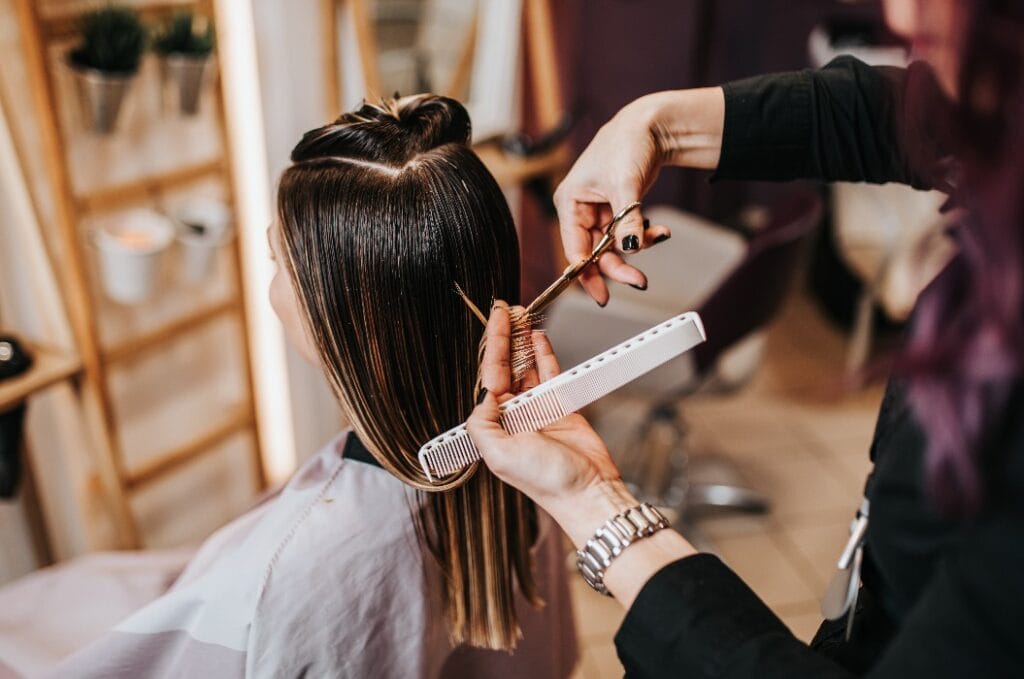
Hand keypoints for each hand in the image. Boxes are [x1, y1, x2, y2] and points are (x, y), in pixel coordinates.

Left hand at [467, 302, 634, 543]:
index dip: (493, 346)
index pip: (489, 377)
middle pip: (506, 368)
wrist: (587, 492)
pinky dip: (545, 355)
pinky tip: (539, 337)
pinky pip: (550, 374)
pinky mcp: (562, 407)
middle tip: (506, 309)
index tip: (495, 320)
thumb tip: (483, 393)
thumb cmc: (545, 480)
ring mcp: (537, 409)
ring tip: (522, 316)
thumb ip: (481, 422)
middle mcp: (513, 415)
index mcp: (494, 426)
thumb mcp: (499, 454)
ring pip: (527, 367)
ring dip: (524, 342)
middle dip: (506, 338)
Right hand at [554, 88, 724, 304]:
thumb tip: (629, 248)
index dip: (586, 275)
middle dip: (619, 266)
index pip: (574, 249)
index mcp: (570, 202)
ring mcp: (599, 212)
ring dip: (638, 246)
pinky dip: (645, 234)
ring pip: (614, 246)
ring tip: (659, 235)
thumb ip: (626, 219)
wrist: (651, 126)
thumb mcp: (625, 184)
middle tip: (640, 281)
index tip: (602, 296)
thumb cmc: (627, 144)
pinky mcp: (617, 210)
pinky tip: (660, 229)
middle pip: (595, 253)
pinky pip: (628, 233)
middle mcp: (581, 210)